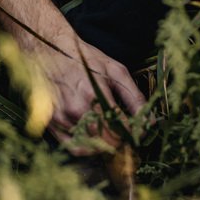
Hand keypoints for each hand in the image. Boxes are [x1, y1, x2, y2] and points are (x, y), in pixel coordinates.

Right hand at [27, 27, 145, 153]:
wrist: (49, 50)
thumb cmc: (85, 59)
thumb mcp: (114, 70)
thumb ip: (134, 96)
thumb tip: (150, 122)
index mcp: (95, 92)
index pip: (122, 128)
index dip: (134, 134)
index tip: (138, 133)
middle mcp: (78, 108)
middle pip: (107, 140)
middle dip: (121, 141)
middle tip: (125, 136)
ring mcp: (63, 117)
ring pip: (92, 147)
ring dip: (105, 145)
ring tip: (110, 135)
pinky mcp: (52, 122)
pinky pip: (74, 148)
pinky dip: (88, 149)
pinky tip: (94, 139)